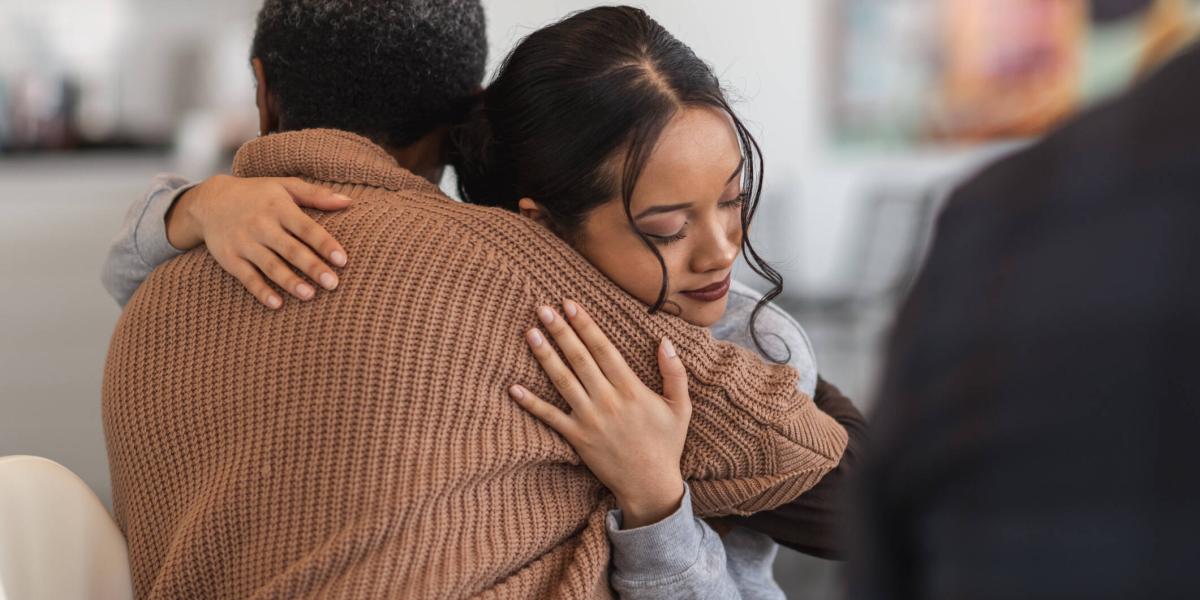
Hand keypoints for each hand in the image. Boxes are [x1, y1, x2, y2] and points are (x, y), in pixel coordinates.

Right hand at [166, 174, 352, 308]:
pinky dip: (260, 290)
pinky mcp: (229, 258)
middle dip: (312, 266)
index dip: (325, 244)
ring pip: (270, 265)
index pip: (306, 228)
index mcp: (279, 207)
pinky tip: (277, 304)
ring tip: (310, 295)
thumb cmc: (257, 195)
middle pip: (290, 249)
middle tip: (333, 283)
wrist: (209, 200)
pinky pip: (246, 277)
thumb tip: (348, 201)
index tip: (343, 260)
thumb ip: (316, 195)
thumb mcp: (284, 187)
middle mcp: (261, 225)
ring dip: (289, 282)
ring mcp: (244, 243)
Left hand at [508, 299, 691, 527]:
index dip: (586, 325)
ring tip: (529, 333)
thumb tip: (664, 341)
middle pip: (579, 358)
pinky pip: (550, 417)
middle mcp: (608, 400)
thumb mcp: (682, 407)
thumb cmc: (667, 443)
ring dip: (544, 356)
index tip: (570, 304)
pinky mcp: (577, 438)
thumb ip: (675, 372)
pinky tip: (513, 388)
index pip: (604, 348)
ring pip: (562, 381)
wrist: (650, 485)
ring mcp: (590, 419)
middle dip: (560, 331)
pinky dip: (531, 403)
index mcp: (631, 389)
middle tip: (543, 308)